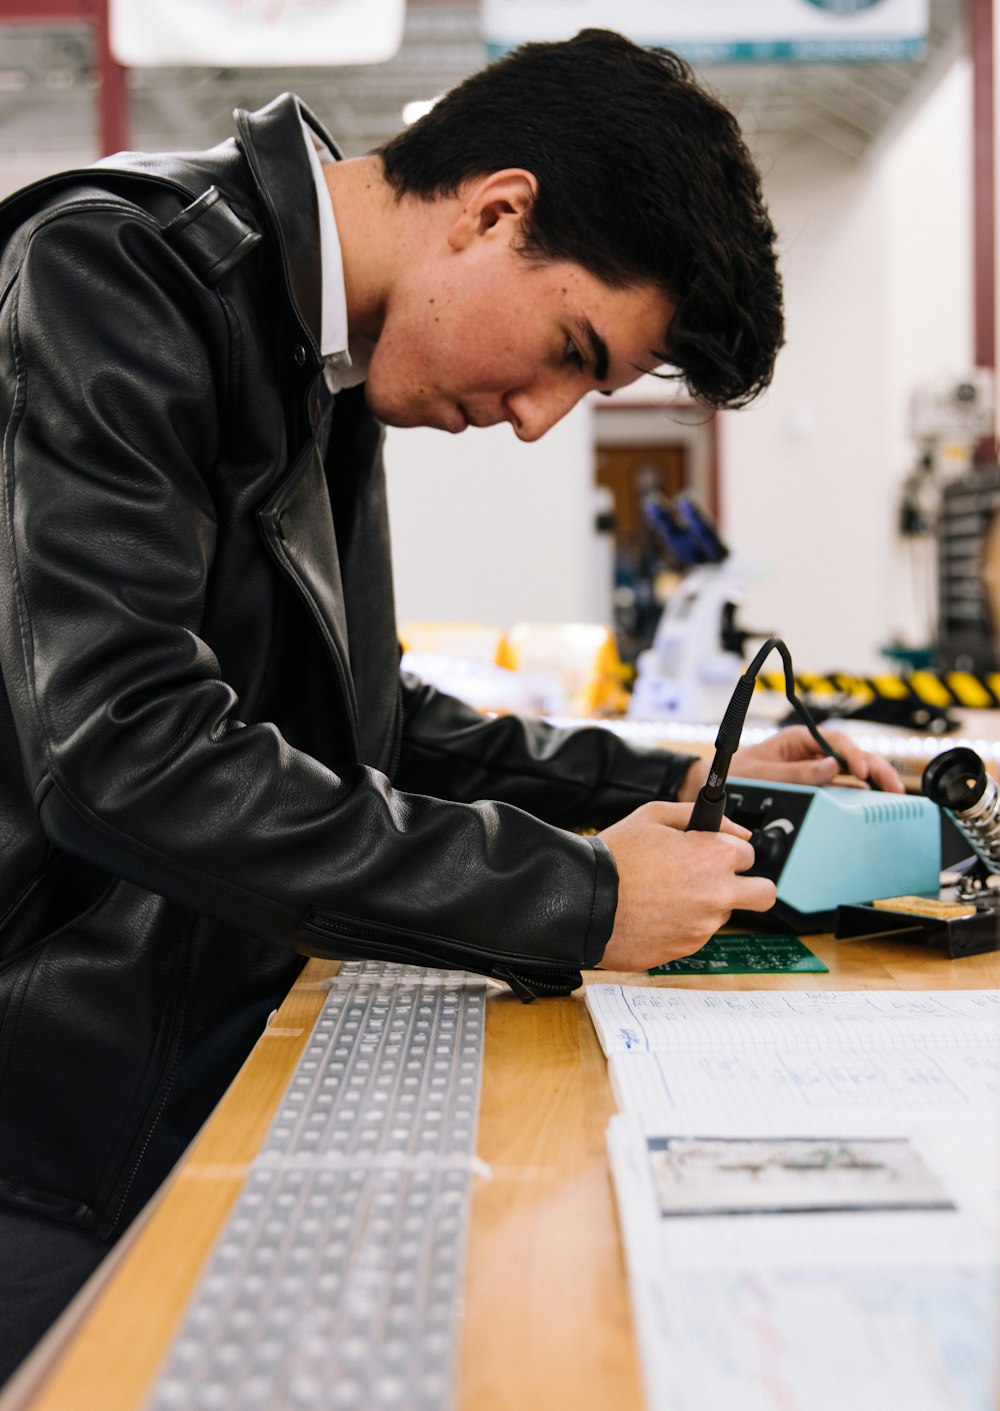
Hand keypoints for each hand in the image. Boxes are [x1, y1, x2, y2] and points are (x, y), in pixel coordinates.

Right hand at [597, 801, 775, 970]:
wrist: (583, 901)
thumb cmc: (615, 856)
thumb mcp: (653, 815)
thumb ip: (700, 817)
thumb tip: (737, 831)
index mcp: (715, 855)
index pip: (749, 853)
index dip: (728, 850)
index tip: (711, 852)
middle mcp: (719, 892)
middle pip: (764, 894)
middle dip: (750, 886)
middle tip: (721, 880)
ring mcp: (705, 925)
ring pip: (724, 914)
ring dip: (707, 905)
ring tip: (666, 894)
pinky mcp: (687, 948)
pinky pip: (697, 933)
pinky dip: (683, 924)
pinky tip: (655, 912)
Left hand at [677, 724, 904, 800]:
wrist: (715, 788)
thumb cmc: (735, 774)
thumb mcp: (763, 773)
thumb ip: (796, 773)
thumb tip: (832, 768)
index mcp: (798, 740)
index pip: (836, 741)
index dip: (853, 755)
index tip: (862, 771)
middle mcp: (811, 752)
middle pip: (852, 756)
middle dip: (876, 769)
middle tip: (894, 788)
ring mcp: (816, 770)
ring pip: (853, 772)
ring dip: (874, 782)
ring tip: (893, 797)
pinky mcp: (816, 787)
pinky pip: (843, 788)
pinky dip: (861, 795)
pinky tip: (875, 804)